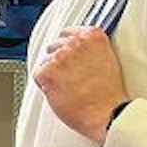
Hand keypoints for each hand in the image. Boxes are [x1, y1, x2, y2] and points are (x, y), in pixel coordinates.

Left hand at [33, 25, 130, 143]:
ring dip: (52, 74)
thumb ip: (88, 49)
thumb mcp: (106, 60)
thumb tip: (74, 50)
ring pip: (45, 61)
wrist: (106, 112)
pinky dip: (44, 85)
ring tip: (68, 87)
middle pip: (54, 46)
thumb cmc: (107, 93)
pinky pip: (38, 75)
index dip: (66, 48)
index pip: (67, 33)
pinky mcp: (48, 72)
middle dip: (58, 61)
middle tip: (70, 77)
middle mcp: (75, 42)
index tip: (69, 58)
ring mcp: (61, 56)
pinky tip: (60, 92)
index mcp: (92, 36)